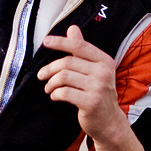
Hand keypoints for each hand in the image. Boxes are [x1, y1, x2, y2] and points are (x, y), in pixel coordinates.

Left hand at [39, 25, 126, 141]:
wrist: (109, 122)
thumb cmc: (98, 93)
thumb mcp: (94, 70)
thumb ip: (82, 50)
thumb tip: (72, 28)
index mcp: (104, 61)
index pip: (79, 46)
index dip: (61, 42)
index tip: (46, 41)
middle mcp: (103, 72)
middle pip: (68, 62)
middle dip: (50, 69)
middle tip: (41, 75)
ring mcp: (98, 88)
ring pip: (63, 77)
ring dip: (51, 83)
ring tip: (48, 88)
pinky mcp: (91, 102)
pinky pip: (64, 92)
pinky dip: (55, 94)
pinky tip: (55, 96)